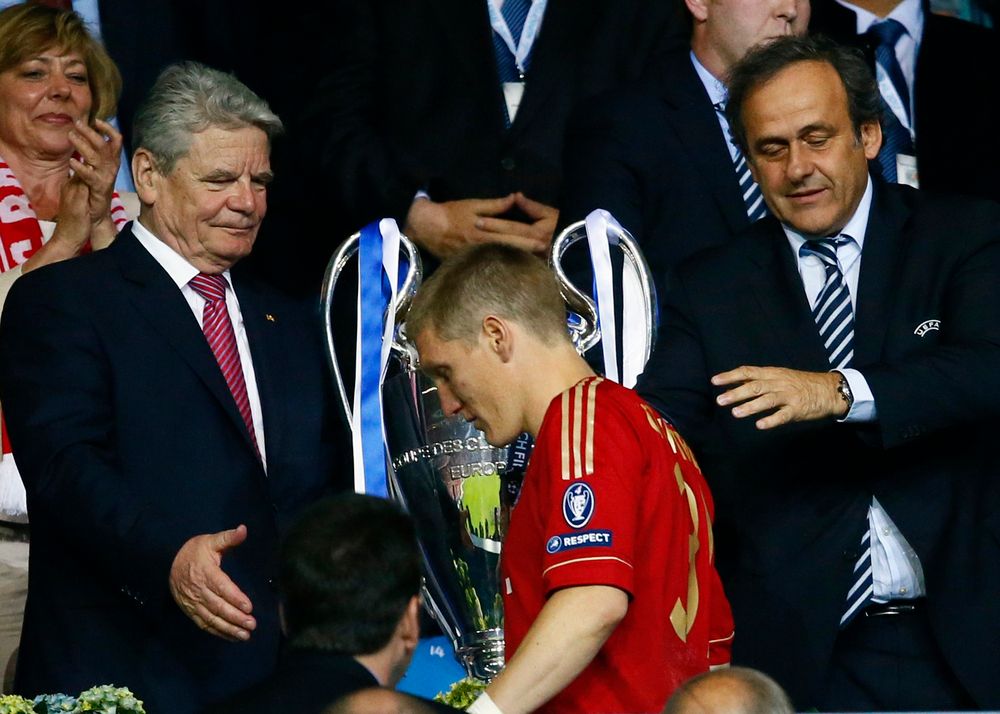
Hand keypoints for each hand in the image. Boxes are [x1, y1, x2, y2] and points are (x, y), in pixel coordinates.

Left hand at [67, 118, 121, 226]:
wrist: (96, 215)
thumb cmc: (92, 191)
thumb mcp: (91, 170)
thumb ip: (89, 156)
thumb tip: (81, 138)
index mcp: (110, 162)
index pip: (115, 141)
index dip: (108, 130)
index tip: (96, 120)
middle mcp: (111, 168)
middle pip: (105, 145)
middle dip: (91, 132)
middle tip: (77, 123)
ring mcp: (106, 178)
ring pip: (97, 157)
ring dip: (83, 145)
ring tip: (70, 136)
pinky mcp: (100, 188)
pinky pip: (91, 176)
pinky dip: (81, 167)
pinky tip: (71, 161)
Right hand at [169, 524, 255, 641]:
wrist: (167, 563)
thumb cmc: (195, 552)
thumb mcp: (211, 541)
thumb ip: (228, 538)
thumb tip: (243, 529)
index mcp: (206, 572)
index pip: (222, 587)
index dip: (235, 598)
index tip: (249, 607)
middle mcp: (199, 590)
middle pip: (218, 606)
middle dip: (236, 617)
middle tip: (252, 624)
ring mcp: (193, 603)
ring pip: (212, 619)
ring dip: (229, 628)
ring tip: (245, 635)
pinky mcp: (190, 611)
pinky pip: (204, 624)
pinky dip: (218, 632)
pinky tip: (232, 636)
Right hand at [404, 194, 548, 258]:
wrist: (425, 227)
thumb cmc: (450, 214)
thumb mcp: (472, 205)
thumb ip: (495, 205)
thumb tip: (515, 198)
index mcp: (484, 232)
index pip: (512, 238)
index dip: (529, 241)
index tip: (544, 243)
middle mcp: (481, 248)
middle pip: (509, 252)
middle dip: (529, 254)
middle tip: (547, 255)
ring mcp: (475, 258)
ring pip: (501, 262)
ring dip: (518, 263)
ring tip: (537, 264)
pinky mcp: (468, 265)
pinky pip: (488, 268)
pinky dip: (502, 268)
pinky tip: (513, 271)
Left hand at [712, 366, 846, 428]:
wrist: (827, 389)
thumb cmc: (798, 383)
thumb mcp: (778, 376)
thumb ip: (757, 380)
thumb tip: (732, 384)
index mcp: (771, 373)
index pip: (747, 372)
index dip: (730, 376)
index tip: (715, 381)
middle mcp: (778, 383)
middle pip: (755, 386)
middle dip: (736, 393)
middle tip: (720, 401)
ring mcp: (788, 396)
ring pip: (767, 400)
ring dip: (750, 406)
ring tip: (735, 413)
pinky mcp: (798, 409)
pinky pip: (783, 415)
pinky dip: (771, 420)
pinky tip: (760, 425)